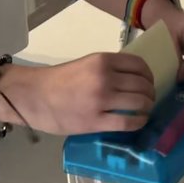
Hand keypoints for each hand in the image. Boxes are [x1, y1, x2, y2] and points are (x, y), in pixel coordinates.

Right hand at [0, 55, 154, 135]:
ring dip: (147, 108)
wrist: (33, 96)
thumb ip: (108, 69)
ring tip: (143, 111)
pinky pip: (128, 122)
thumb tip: (133, 79)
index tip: (148, 83)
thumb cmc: (57, 81)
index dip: (149, 76)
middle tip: (148, 100)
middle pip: (143, 85)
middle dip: (150, 93)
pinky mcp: (96, 121)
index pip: (139, 66)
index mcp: (102, 60)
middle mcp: (105, 78)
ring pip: (140, 103)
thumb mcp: (86, 64)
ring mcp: (101, 100)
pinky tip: (138, 121)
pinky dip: (139, 122)